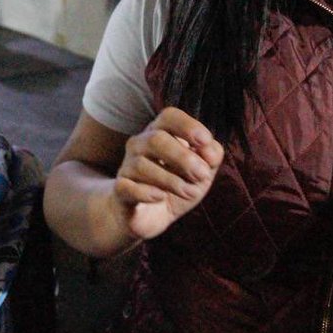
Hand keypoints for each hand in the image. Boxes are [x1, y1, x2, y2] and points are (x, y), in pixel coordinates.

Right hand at [111, 107, 224, 241]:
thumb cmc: (177, 185)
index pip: (169, 116)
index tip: (205, 141)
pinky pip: (126, 187)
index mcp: (161, 132)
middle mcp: (140, 145)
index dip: (187, 125)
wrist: (150, 216)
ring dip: (171, 181)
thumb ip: (212, 156)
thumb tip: (209, 150)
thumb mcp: (202, 171)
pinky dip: (146, 192)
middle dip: (183, 157)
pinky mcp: (120, 191)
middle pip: (156, 139)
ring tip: (189, 193)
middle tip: (202, 175)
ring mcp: (126, 167)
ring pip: (141, 165)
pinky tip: (160, 197)